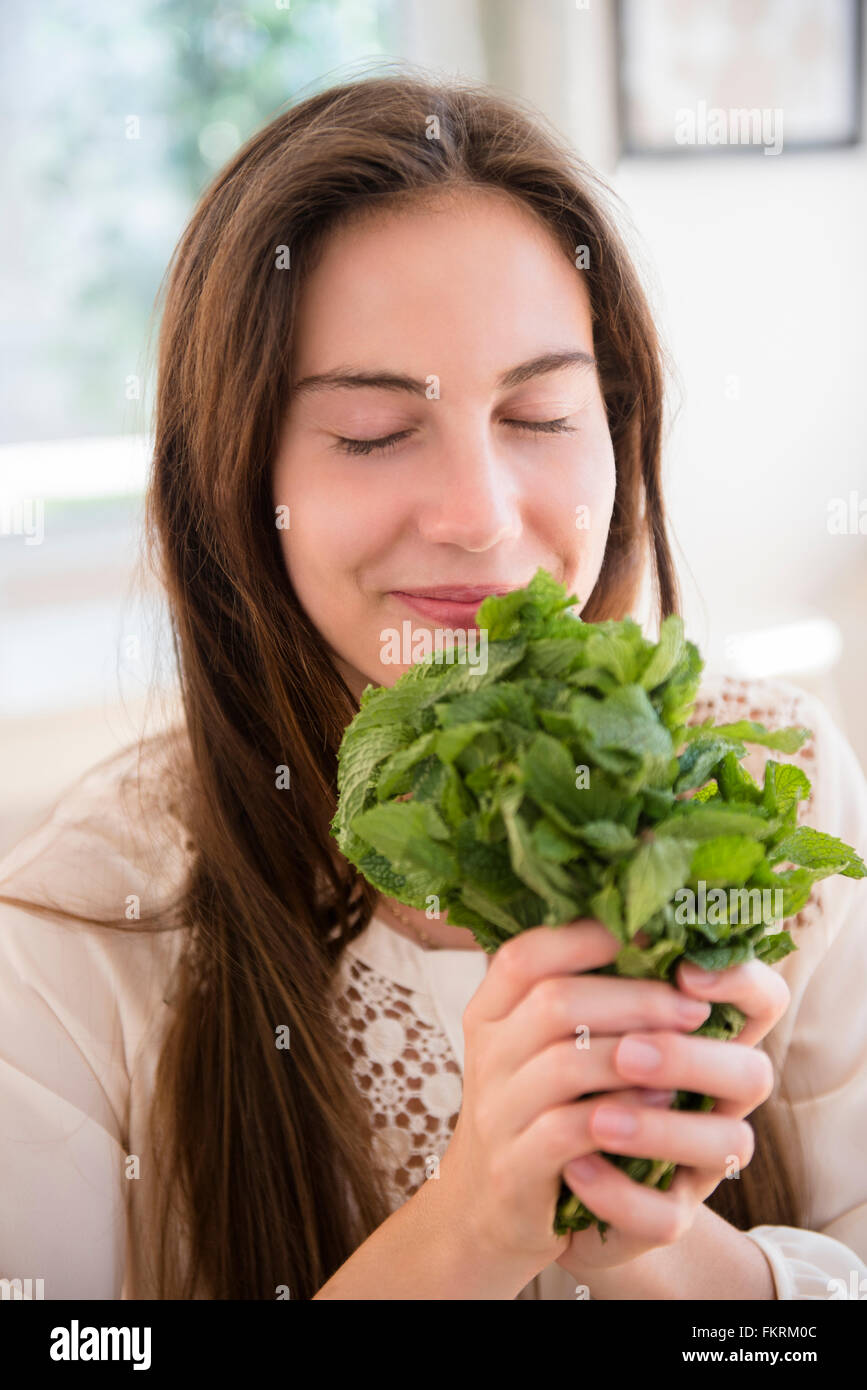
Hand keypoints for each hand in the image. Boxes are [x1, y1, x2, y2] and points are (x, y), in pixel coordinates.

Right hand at [436, 918, 717, 1286]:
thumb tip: (652, 941)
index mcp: (491, 1010)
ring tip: (685, 1056)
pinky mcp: (516, 1169)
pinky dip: (620, 1114)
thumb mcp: (537, 1044)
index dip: (586, 938)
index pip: (524, 954)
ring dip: (636, 1055)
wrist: (488, 1212)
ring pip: (565, 1064)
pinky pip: (569, 1131)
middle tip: (694, 1008)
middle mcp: (486, 1053)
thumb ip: (577, 996)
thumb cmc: (536, 1111)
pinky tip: (658, 1107)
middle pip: (554, 1001)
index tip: (653, 939)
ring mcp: (496, 1111)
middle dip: (636, 998)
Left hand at [556, 954, 789, 1279]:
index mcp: (700, 1033)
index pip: (761, 997)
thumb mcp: (561, 1015)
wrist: (527, 1172)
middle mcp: (715, 1094)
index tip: (685, 972)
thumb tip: (584, 910)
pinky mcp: (665, 1213)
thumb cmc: (557, 1073)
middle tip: (627, 1053)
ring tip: (596, 1118)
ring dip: (659, 1128)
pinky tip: (575, 1167)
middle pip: (751, 1072)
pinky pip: (665, 1214)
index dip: (739, 982)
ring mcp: (698, 1159)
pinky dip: (620, 1192)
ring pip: (727, 1145)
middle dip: (690, 1059)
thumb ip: (580, 968)